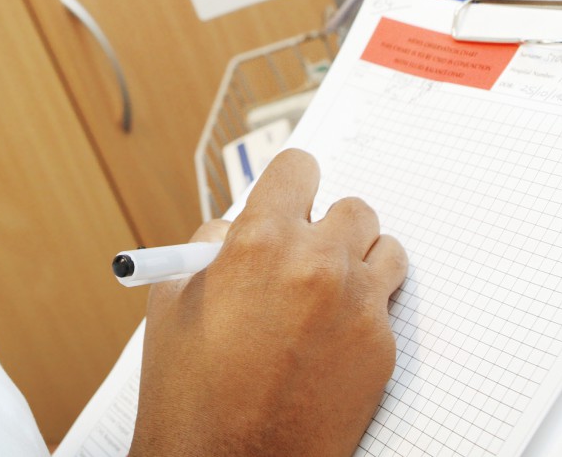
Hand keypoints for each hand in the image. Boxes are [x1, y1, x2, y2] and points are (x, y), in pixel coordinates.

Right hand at [129, 149, 407, 456]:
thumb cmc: (192, 394)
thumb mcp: (174, 301)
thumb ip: (209, 247)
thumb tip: (236, 226)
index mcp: (259, 242)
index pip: (299, 167)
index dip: (290, 183)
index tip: (290, 196)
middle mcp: (316, 264)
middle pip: (351, 206)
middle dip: (326, 226)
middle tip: (304, 254)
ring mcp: (357, 306)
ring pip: (384, 247)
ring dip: (359, 260)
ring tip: (328, 290)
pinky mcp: (381, 348)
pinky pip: (386, 303)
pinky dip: (364, 311)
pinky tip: (330, 337)